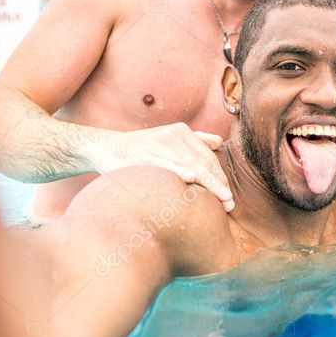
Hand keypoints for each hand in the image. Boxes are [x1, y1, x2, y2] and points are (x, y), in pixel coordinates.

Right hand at [82, 123, 233, 210]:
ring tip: (222, 199)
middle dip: (218, 184)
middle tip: (230, 203)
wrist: (105, 148)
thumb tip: (218, 143)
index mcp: (182, 132)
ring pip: (189, 165)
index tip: (229, 197)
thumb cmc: (141, 149)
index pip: (207, 158)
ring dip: (207, 183)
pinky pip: (164, 164)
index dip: (220, 177)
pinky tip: (190, 179)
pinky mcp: (142, 155)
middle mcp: (173, 136)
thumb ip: (195, 139)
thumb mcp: (168, 139)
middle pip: (203, 162)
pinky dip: (177, 170)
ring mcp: (158, 145)